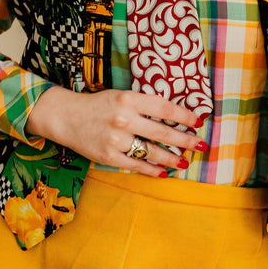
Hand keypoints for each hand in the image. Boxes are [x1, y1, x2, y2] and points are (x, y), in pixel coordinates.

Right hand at [25, 86, 207, 177]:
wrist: (66, 117)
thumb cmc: (99, 105)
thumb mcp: (122, 96)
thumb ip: (144, 105)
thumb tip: (174, 117)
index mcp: (128, 99)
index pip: (164, 108)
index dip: (184, 116)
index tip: (198, 122)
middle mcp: (123, 118)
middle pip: (161, 132)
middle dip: (184, 140)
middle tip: (201, 145)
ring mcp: (115, 139)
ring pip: (150, 151)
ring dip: (171, 158)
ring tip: (184, 162)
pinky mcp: (108, 156)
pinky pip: (135, 165)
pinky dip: (151, 170)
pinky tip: (163, 172)